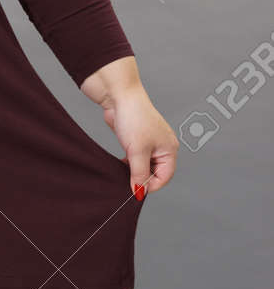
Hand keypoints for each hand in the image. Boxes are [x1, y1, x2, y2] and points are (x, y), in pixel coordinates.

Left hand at [81, 62, 178, 197]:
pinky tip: (121, 163)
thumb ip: (139, 174)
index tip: (135, 189)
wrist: (119, 96)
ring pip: (144, 165)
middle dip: (142, 178)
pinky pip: (136, 157)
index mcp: (169, 149)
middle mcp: (163, 146)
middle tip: (127, 180)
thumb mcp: (136, 151)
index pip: (165, 177)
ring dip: (135, 170)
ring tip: (123, 170)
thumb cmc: (133, 119)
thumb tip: (140, 192)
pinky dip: (130, 163)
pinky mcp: (138, 139)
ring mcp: (150, 142)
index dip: (150, 185)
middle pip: (155, 172)